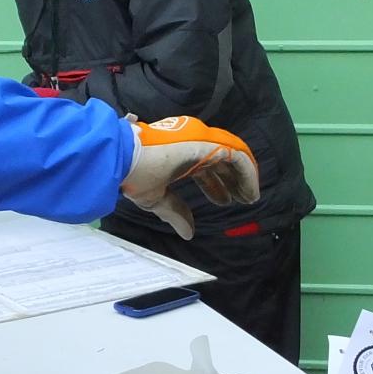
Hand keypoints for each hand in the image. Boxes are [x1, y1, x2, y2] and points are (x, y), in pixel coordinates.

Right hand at [122, 115, 260, 239]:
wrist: (122, 158)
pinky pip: (237, 157)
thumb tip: (188, 233)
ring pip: (234, 155)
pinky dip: (247, 173)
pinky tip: (250, 192)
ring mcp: (202, 140)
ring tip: (250, 198)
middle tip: (242, 200)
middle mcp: (193, 142)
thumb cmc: (132, 174)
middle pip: (222, 160)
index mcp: (179, 153)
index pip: (205, 166)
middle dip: (233, 181)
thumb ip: (174, 212)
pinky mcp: (208, 144)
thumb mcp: (156, 198)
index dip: (216, 185)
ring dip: (244, 177)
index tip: (225, 201)